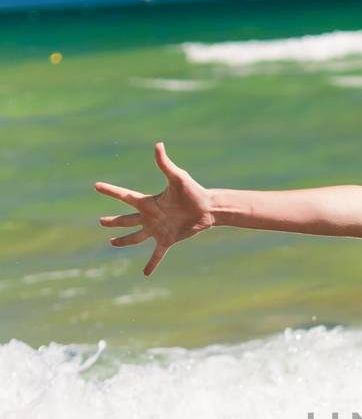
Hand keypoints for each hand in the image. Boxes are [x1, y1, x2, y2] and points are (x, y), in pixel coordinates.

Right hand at [95, 142, 213, 275]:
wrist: (208, 209)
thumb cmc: (193, 191)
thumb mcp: (178, 178)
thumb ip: (165, 164)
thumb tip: (158, 144)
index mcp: (149, 202)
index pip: (125, 196)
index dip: (111, 191)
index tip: (97, 186)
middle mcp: (150, 216)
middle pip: (126, 220)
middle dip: (113, 222)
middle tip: (100, 222)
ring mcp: (157, 229)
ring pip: (136, 237)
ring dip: (124, 241)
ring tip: (112, 243)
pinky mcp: (167, 240)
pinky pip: (157, 254)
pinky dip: (152, 264)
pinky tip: (145, 273)